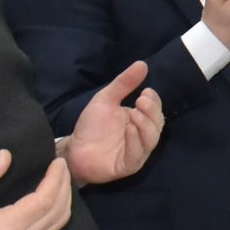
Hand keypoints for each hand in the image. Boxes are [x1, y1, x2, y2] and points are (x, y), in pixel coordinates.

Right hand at [0, 151, 72, 229]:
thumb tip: (6, 155)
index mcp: (6, 228)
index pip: (44, 201)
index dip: (55, 180)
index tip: (58, 162)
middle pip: (57, 211)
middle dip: (64, 185)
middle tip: (62, 165)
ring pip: (58, 223)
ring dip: (65, 199)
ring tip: (61, 177)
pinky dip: (57, 211)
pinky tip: (54, 197)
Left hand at [59, 60, 164, 185]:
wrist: (72, 149)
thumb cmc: (92, 126)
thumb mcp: (106, 99)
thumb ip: (123, 84)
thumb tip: (142, 64)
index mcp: (140, 121)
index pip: (155, 110)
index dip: (154, 101)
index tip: (145, 91)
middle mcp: (142, 137)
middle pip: (157, 124)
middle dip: (152, 112)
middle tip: (141, 100)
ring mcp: (136, 152)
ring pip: (150, 140)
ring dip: (145, 125)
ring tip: (134, 113)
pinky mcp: (127, 166)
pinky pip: (137, 155)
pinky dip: (135, 142)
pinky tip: (129, 129)